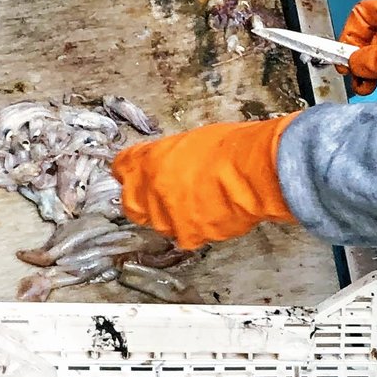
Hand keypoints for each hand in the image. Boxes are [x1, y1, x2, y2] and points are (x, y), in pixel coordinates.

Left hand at [113, 117, 294, 249]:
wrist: (254, 172)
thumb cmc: (231, 149)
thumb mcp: (192, 140)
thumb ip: (171, 157)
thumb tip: (174, 165)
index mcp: (144, 161)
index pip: (122, 168)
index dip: (134, 171)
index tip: (142, 172)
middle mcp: (148, 192)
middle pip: (133, 205)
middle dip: (148, 203)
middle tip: (169, 195)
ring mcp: (168, 216)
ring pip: (163, 225)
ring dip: (176, 218)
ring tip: (202, 204)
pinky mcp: (190, 235)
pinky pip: (191, 236)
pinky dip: (203, 228)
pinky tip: (218, 214)